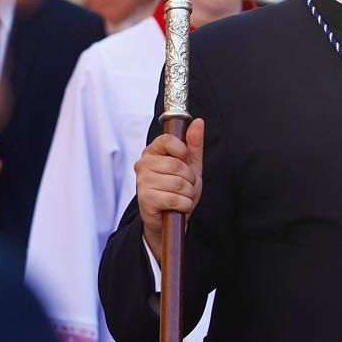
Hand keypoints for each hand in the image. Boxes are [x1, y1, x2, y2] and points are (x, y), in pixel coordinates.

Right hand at [136, 119, 205, 257]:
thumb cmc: (178, 190)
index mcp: (152, 152)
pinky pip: (175, 199)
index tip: (185, 159)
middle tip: (185, 185)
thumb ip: (194, 144)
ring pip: (178, 183)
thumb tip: (198, 122)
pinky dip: (184, 205)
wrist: (169, 219)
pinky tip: (179, 207)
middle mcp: (143, 164)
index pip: (167, 140)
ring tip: (182, 197)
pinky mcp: (145, 199)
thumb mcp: (190, 165)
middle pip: (177, 164)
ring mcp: (142, 182)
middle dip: (189, 179)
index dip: (182, 150)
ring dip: (188, 194)